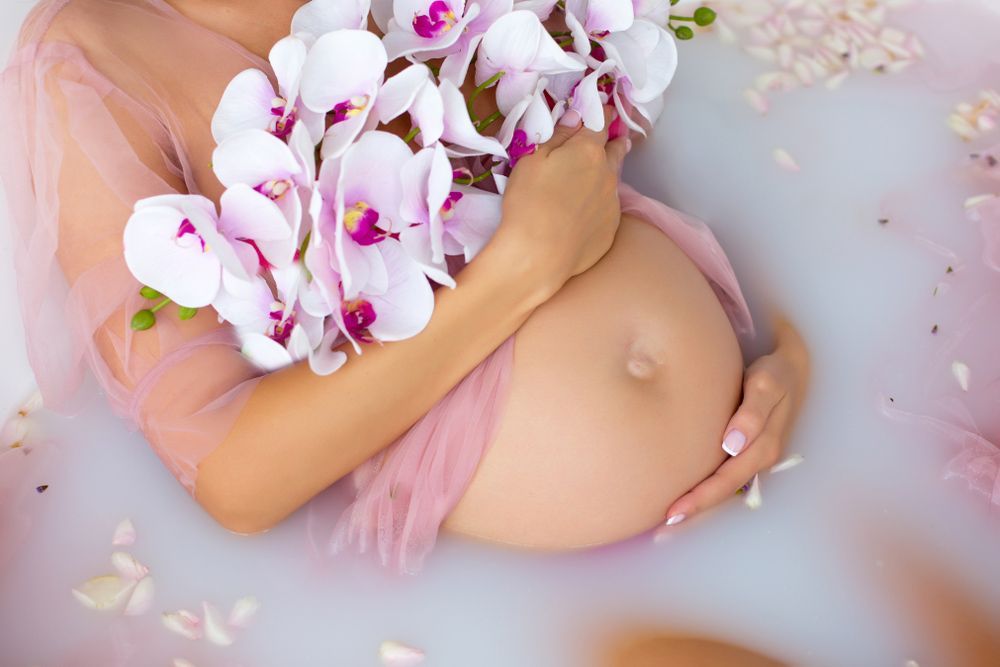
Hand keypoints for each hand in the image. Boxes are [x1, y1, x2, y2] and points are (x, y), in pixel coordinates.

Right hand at [492, 105, 630, 301]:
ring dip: (605, 176)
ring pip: (612, 181)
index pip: (601, 123)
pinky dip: (598, 207)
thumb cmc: (528, 202)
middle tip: (611, 140)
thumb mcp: (532, 160)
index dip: (601, 114)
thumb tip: (576, 117)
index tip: (601, 110)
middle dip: (614, 142)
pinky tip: (582, 215)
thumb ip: (557, 136)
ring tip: (591, 181)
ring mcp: (613, 204)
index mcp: (588, 151)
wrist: (538, 256)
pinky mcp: (611, 231)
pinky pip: (607, 211)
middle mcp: (608, 173)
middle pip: (617, 150)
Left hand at [663, 316, 809, 525]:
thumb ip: (753, 412)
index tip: (672, 512)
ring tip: (665, 530)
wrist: (789, 369)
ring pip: (722, 493)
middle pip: (722, 495)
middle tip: (660, 533)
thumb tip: (732, 445)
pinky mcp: (743, 454)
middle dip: (694, 515)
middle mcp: (757, 461)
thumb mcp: (767, 384)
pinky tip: (683, 502)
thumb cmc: (774, 374)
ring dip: (697, 512)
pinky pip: (723, 481)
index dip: (700, 499)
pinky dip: (703, 495)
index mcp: (762, 449)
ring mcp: (750, 460)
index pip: (725, 482)